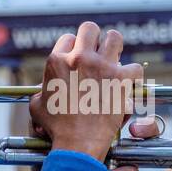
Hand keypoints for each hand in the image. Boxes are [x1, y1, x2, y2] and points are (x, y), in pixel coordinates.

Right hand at [28, 22, 146, 170]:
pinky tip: (129, 82)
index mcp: (57, 61)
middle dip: (95, 39)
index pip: (69, 39)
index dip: (75, 48)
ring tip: (115, 58)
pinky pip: (134, 67)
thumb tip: (44, 88)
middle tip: (98, 52)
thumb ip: (41, 89)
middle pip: (90, 28)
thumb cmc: (56, 128)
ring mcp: (101, 66)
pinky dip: (133, 75)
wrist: (77, 142)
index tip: (79, 59)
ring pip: (115, 38)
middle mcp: (79, 58)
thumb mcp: (37, 106)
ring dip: (116, 47)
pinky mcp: (120, 79)